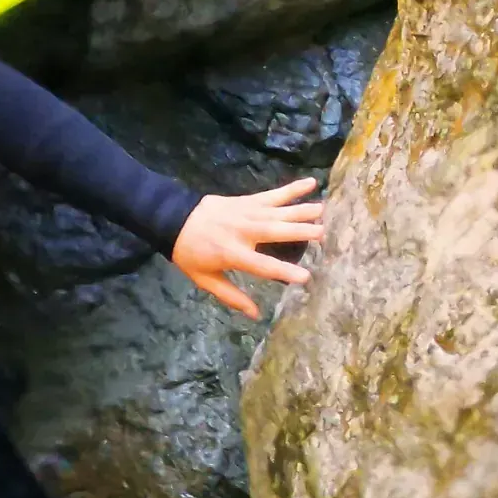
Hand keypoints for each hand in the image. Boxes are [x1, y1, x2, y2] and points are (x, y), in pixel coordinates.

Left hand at [171, 178, 324, 318]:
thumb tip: (256, 314)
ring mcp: (246, 212)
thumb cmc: (190, 253)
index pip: (262, 265)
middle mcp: (243, 231)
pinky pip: (273, 194)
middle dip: (299, 232)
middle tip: (324, 234)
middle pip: (275, 232)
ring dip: (302, 210)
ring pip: (278, 211)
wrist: (173, 218)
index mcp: (232, 253)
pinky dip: (292, 189)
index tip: (305, 277)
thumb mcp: (204, 279)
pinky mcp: (248, 201)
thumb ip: (231, 296)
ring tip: (324, 210)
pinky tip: (311, 183)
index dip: (283, 271)